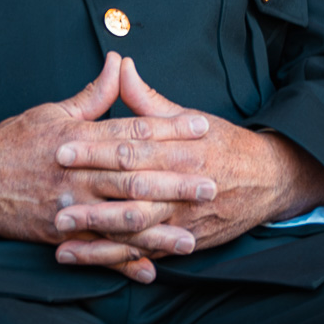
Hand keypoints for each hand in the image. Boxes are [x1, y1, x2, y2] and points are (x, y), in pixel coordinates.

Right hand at [0, 53, 216, 280]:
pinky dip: (122, 262)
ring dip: (157, 230)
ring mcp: (68, 205)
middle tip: (211, 184)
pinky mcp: (58, 232)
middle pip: (134, 176)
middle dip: (174, 182)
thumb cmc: (14, 141)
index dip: (169, 129)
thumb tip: (119, 63)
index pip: (132, 131)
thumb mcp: (53, 111)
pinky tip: (148, 271)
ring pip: (119, 218)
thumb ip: (93, 94)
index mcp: (80, 138)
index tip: (201, 129)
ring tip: (190, 236)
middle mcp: (77, 172)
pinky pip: (95, 249)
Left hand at [50, 56, 323, 280]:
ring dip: (96, 230)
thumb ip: (149, 101)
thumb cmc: (225, 145)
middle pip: (132, 189)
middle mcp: (184, 185)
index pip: (133, 149)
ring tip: (59, 230)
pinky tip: (81, 255)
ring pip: (136, 226)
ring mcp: (183, 217)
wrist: (269, 181)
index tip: (62, 148)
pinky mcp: (182, 240)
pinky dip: (112, 256)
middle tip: (54, 192)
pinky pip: (143, 251)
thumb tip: (120, 67)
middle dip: (91, 193)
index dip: (96, 149)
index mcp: (184, 150)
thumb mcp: (191, 118)